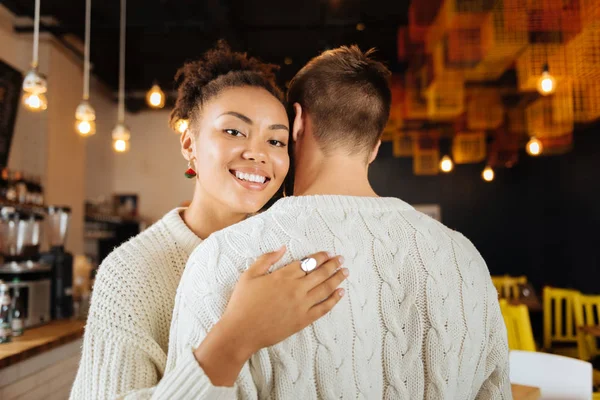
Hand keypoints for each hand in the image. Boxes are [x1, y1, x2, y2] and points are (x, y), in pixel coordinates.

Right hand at [193, 246, 347, 385]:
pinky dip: (334, 300)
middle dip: (333, 265)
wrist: (241, 331)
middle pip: (320, 273)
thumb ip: (266, 259)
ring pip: (325, 288)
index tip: (328, 253)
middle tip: (341, 259)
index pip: (308, 262)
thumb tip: (282, 248)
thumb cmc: (242, 303)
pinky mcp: (303, 320)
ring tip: (345, 272)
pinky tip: (340, 293)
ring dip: (337, 278)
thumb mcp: (249, 275)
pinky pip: (324, 308)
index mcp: (283, 275)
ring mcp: (302, 305)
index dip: (320, 257)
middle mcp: (296, 288)